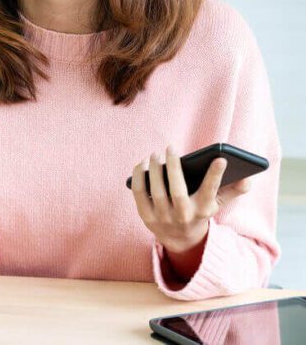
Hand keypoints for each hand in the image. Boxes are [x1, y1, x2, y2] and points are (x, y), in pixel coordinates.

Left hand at [130, 145, 252, 254]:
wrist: (180, 239)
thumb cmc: (198, 212)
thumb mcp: (216, 204)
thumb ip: (231, 191)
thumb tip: (248, 179)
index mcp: (202, 210)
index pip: (210, 192)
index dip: (216, 176)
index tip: (221, 158)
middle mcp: (183, 215)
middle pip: (177, 191)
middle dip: (174, 167)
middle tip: (170, 147)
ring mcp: (163, 217)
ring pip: (156, 191)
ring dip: (154, 170)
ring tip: (156, 154)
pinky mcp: (146, 216)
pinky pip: (139, 193)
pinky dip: (139, 177)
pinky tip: (143, 164)